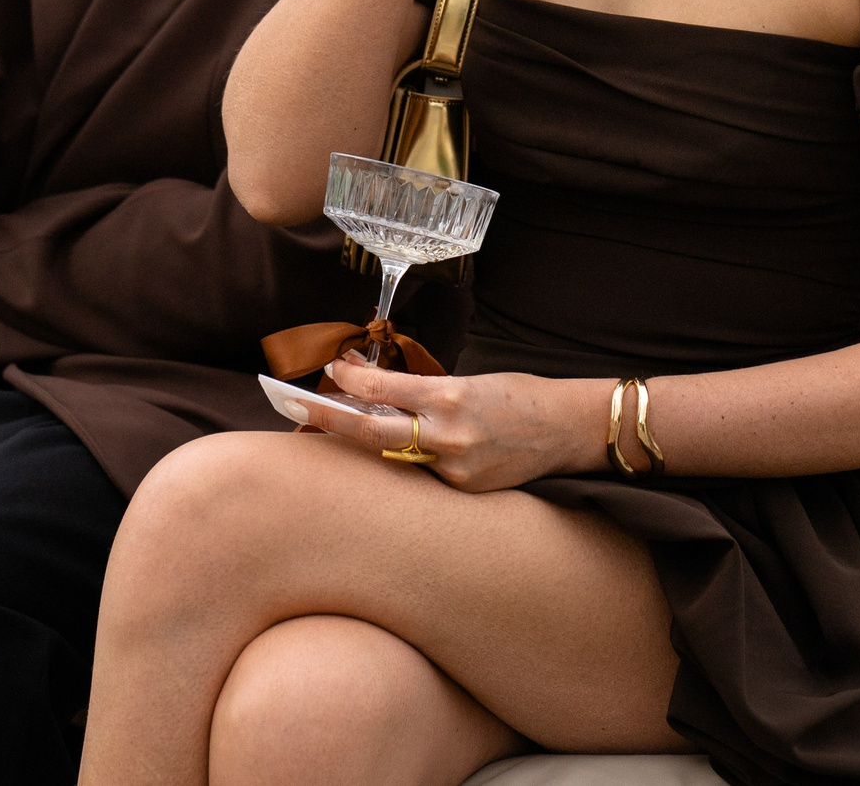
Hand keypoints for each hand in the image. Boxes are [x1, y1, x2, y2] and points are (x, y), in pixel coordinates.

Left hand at [296, 358, 592, 492]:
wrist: (569, 429)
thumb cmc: (520, 395)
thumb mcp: (469, 380)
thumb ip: (421, 388)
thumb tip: (375, 385)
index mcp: (449, 398)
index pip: (380, 391)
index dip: (348, 380)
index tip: (332, 368)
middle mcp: (448, 437)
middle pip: (369, 434)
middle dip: (326, 418)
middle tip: (291, 405)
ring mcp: (455, 470)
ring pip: (392, 457)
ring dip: (364, 440)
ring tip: (336, 424)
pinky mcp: (464, 491)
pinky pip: (422, 474)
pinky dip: (408, 459)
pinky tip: (403, 449)